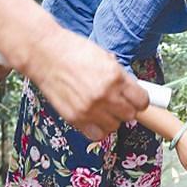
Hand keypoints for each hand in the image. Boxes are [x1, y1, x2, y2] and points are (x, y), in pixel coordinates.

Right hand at [25, 28, 148, 140]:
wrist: (45, 54)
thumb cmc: (73, 51)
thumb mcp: (105, 58)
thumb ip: (120, 77)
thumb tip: (133, 91)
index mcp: (115, 77)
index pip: (142, 101)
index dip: (140, 100)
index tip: (137, 99)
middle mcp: (104, 95)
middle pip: (130, 115)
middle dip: (127, 109)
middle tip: (119, 102)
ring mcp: (89, 109)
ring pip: (114, 126)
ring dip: (112, 119)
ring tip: (104, 108)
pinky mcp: (74, 118)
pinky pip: (96, 135)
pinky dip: (98, 129)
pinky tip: (94, 117)